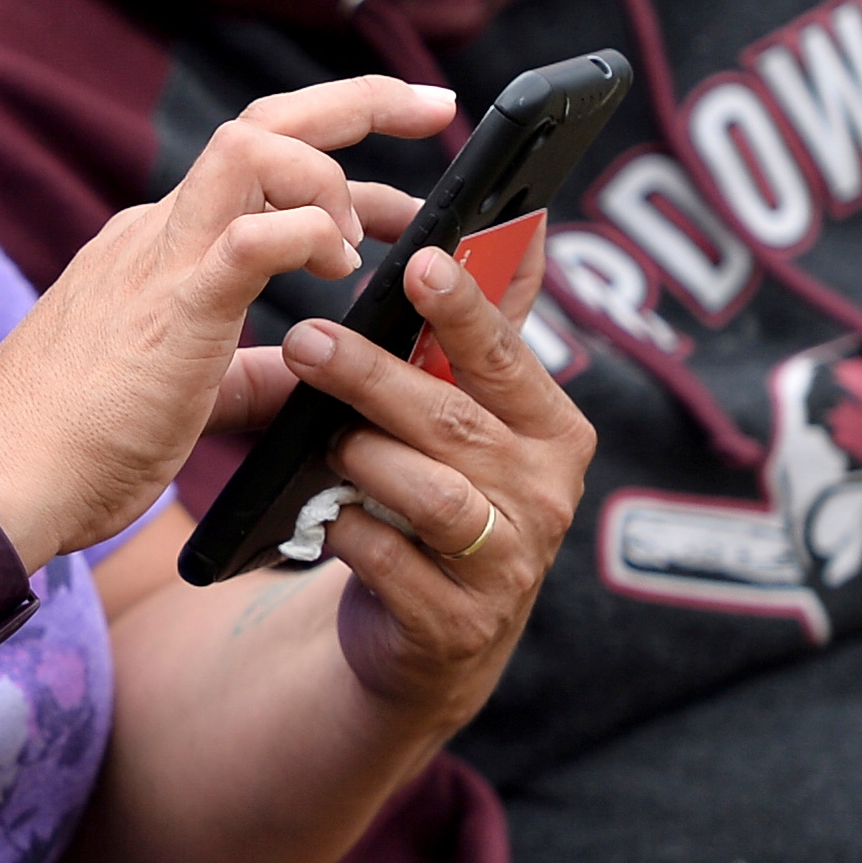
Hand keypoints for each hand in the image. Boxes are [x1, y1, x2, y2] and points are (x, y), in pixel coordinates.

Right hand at [0, 76, 456, 564]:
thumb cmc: (75, 449)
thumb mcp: (190, 398)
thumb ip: (254, 376)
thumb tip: (318, 373)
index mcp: (160, 251)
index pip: (257, 170)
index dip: (336, 165)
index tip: (396, 191)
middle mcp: (157, 232)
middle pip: (263, 122)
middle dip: (356, 102)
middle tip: (433, 104)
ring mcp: (158, 259)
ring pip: (252, 146)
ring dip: (329, 170)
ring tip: (363, 236)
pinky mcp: (169, 304)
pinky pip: (250, 234)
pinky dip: (308, 232)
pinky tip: (336, 268)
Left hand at [270, 238, 593, 738]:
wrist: (431, 635)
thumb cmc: (442, 498)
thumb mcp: (473, 423)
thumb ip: (484, 341)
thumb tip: (521, 227)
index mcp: (554, 433)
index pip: (506, 358)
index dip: (463, 309)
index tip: (418, 262)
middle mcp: (545, 496)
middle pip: (455, 422)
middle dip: (375, 376)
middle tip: (307, 339)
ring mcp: (507, 565)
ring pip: (431, 493)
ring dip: (364, 458)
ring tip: (323, 440)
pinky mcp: (457, 622)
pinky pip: (390, 561)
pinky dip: (348, 532)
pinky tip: (323, 516)